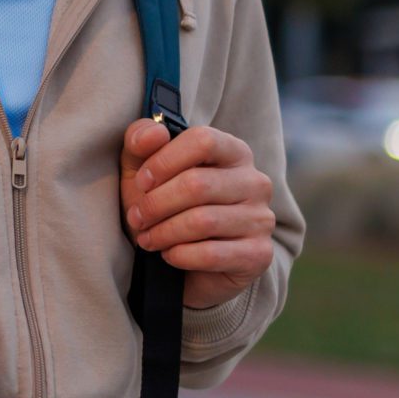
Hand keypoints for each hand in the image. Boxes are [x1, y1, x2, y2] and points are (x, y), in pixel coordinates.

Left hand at [121, 118, 277, 310]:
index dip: (164, 161)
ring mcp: (261, 218)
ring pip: (202, 221)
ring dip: (164, 232)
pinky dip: (180, 255)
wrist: (185, 264)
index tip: (142, 182)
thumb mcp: (142, 168)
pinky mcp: (259, 254)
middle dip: (156, 203)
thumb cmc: (163, 205)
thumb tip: (155, 133)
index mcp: (233, 151)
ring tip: (147, 238)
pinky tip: (169, 254)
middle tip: (136, 218)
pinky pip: (212, 254)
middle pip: (198, 184)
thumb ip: (140, 141)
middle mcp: (255, 181)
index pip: (203, 141)